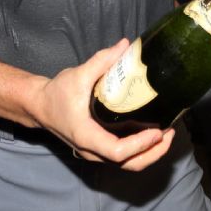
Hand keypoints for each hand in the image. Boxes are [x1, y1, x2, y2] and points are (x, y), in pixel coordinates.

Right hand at [32, 39, 174, 170]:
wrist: (40, 106)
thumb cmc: (56, 94)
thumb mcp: (78, 75)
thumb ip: (102, 60)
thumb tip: (125, 45)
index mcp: (87, 136)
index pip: (117, 151)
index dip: (140, 144)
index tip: (157, 131)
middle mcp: (92, 151)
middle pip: (129, 164)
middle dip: (154, 153)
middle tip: (170, 133)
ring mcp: (95, 154)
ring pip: (128, 165)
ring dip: (150, 153)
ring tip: (166, 134)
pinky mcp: (99, 150)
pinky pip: (124, 158)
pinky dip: (141, 151)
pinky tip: (151, 134)